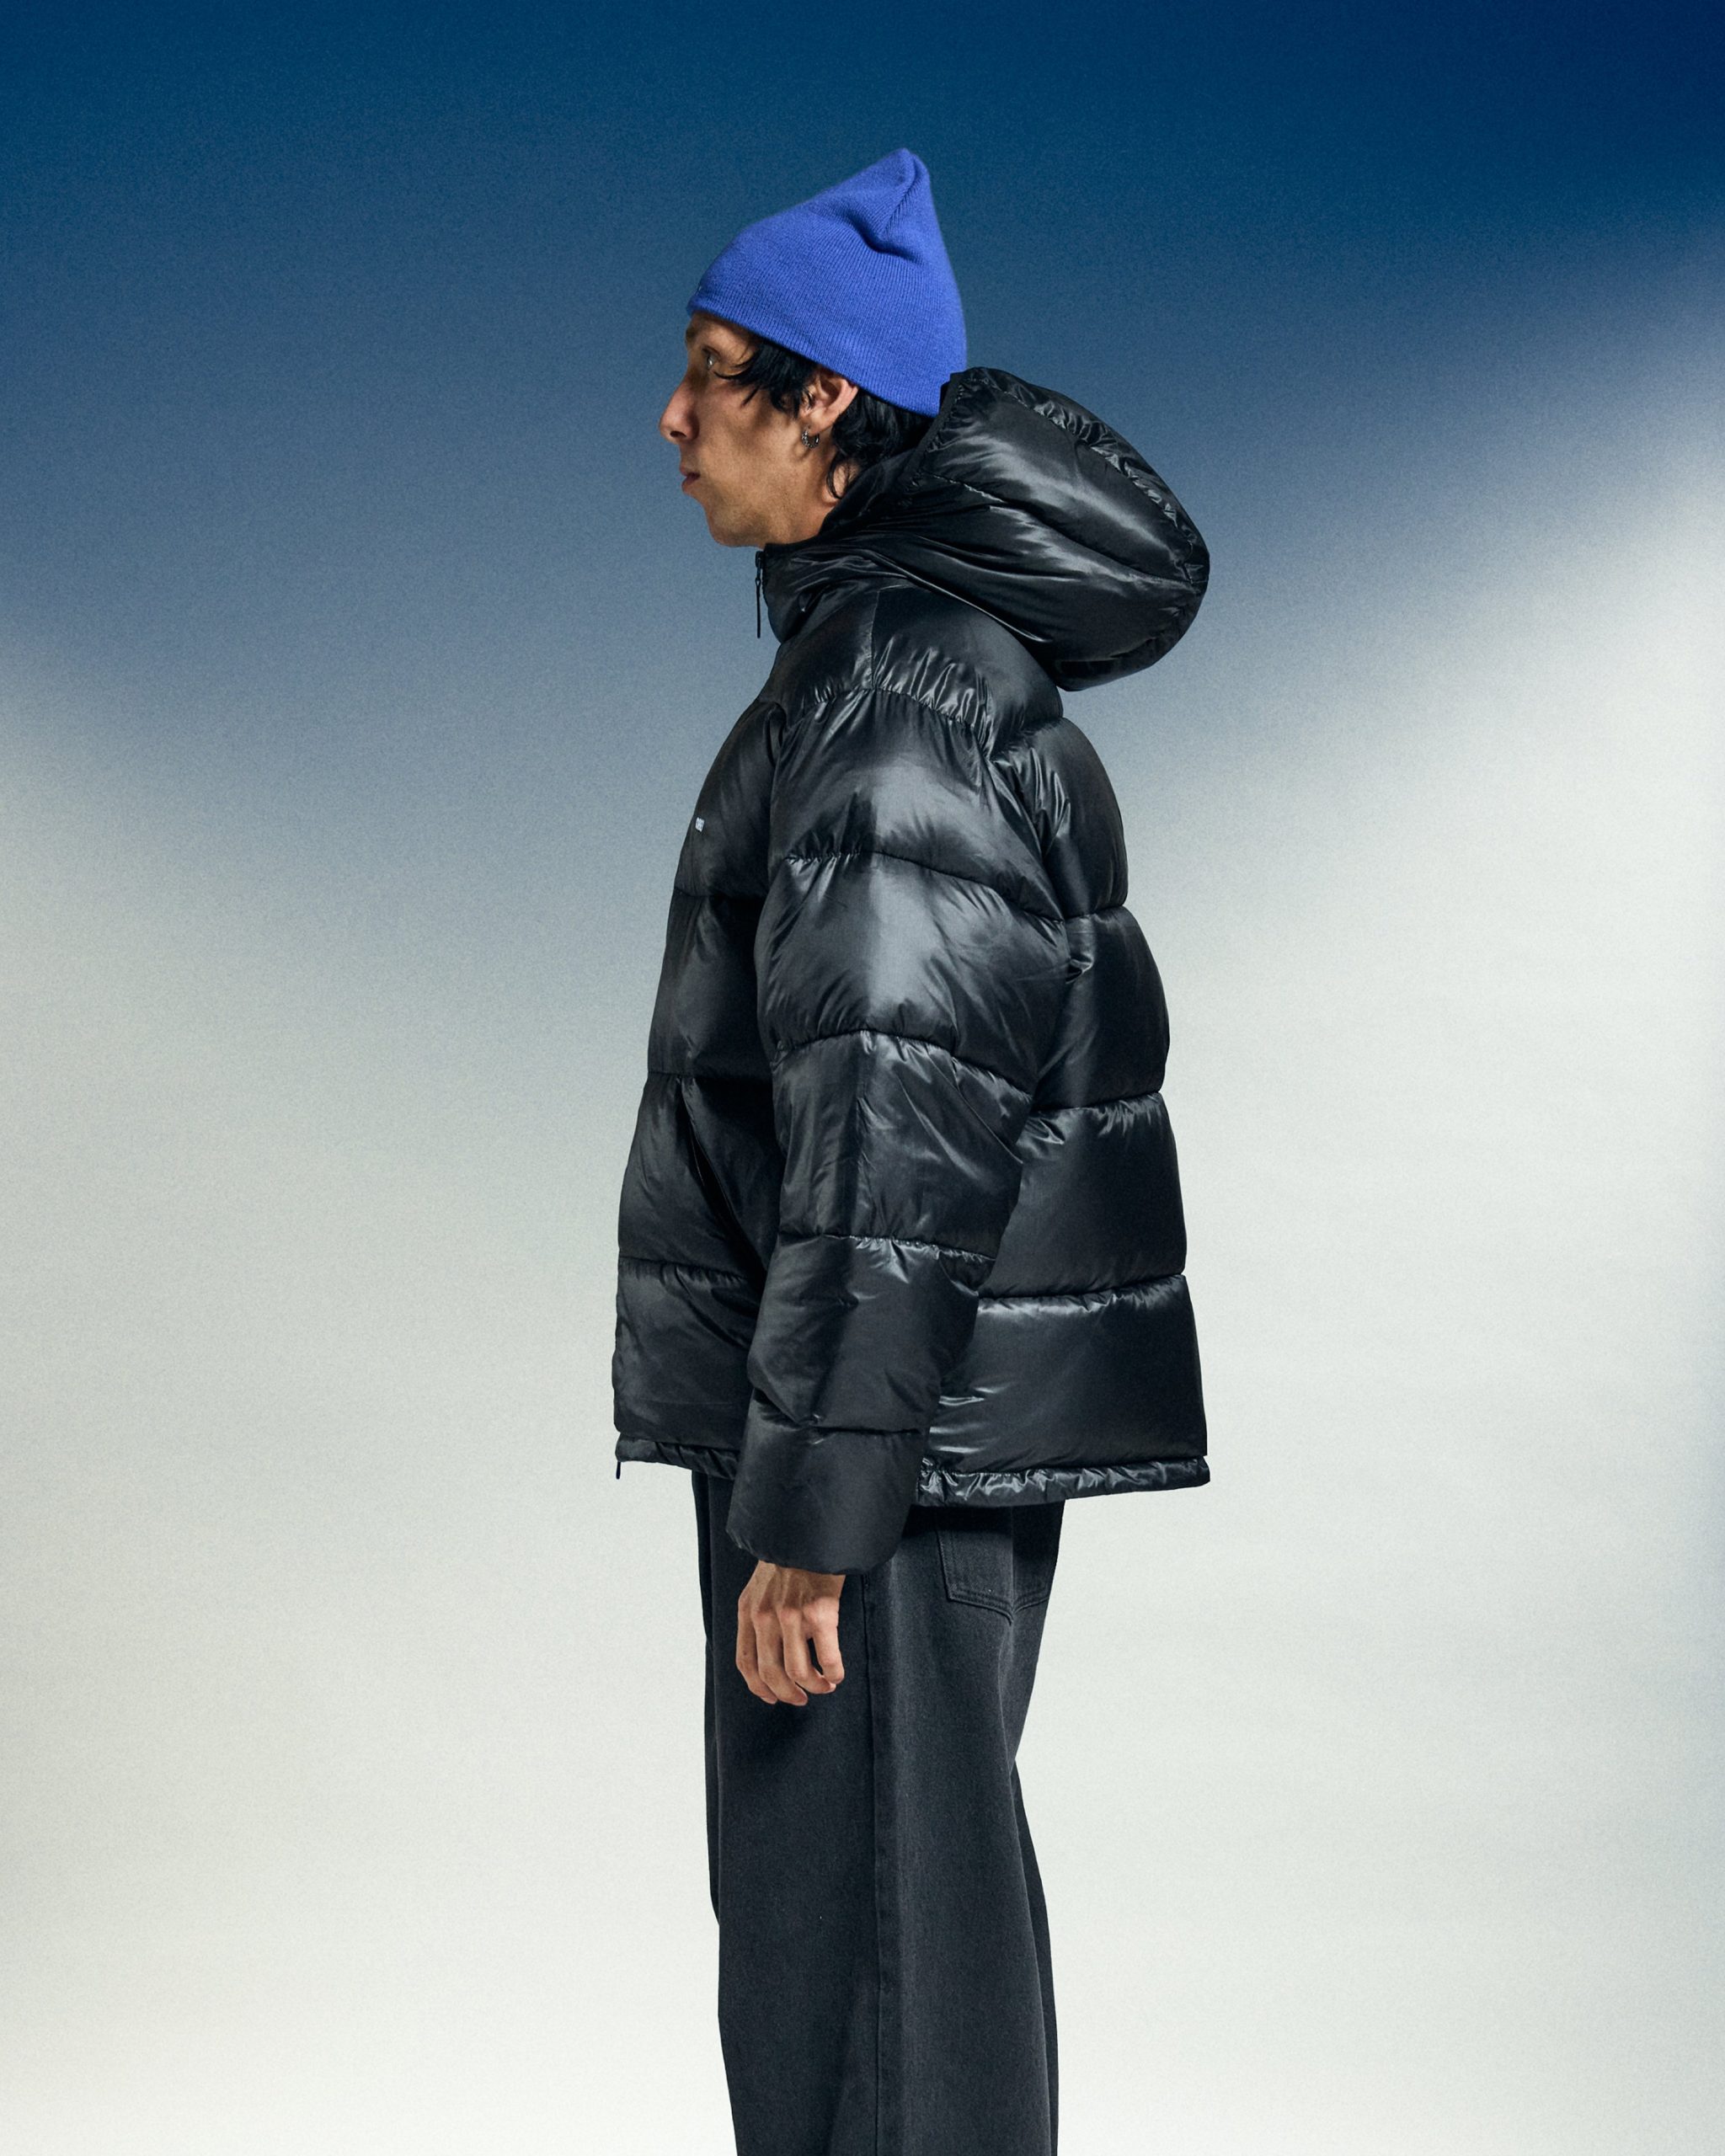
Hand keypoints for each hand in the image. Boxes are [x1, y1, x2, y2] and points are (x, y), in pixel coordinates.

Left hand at [736, 1560, 846, 1704]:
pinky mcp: (820, 1613)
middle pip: (771, 1674)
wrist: (811, 1530)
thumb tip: (770, 1646)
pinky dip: (834, 1671)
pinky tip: (838, 1672)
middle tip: (802, 1698)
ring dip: (814, 1686)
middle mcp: (765, 1617)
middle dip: (788, 1693)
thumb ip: (760, 1612)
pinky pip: (828, 1657)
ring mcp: (792, 1616)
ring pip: (799, 1672)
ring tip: (825, 1684)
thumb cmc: (791, 1556)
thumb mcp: (761, 1584)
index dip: (758, 1687)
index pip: (745, 1661)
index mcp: (748, 1610)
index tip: (772, 1697)